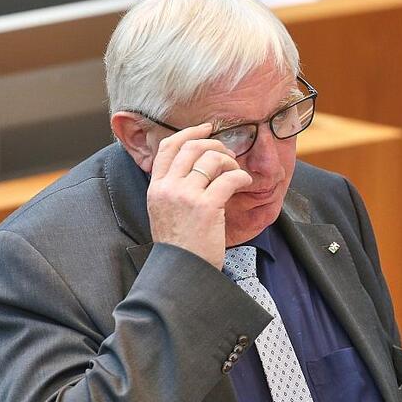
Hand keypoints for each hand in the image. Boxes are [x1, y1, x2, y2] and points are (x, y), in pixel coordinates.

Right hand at [147, 123, 252, 268]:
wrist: (183, 272)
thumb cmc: (179, 247)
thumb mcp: (163, 213)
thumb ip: (171, 190)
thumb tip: (193, 167)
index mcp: (156, 188)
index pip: (168, 148)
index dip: (189, 133)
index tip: (206, 129)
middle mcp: (168, 188)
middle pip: (192, 147)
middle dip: (215, 145)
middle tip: (228, 154)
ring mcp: (187, 196)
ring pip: (212, 159)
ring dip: (230, 161)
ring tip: (236, 173)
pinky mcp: (207, 207)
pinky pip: (229, 179)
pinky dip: (242, 177)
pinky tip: (245, 183)